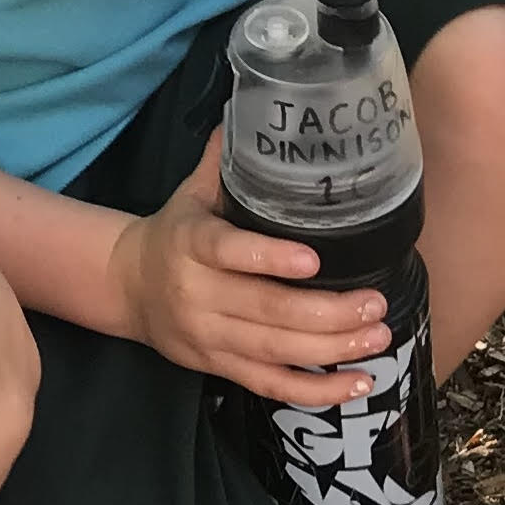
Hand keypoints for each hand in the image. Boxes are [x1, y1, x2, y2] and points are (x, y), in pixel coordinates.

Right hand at [108, 135, 387, 408]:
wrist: (127, 286)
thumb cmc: (174, 234)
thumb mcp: (191, 194)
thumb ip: (226, 164)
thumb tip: (254, 112)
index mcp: (190, 245)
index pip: (228, 252)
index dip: (270, 260)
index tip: (315, 261)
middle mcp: (197, 295)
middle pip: (266, 311)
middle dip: (328, 313)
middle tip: (376, 302)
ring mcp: (208, 337)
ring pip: (274, 351)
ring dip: (332, 349)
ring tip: (378, 336)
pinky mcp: (219, 367)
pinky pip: (271, 387)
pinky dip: (316, 392)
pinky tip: (358, 384)